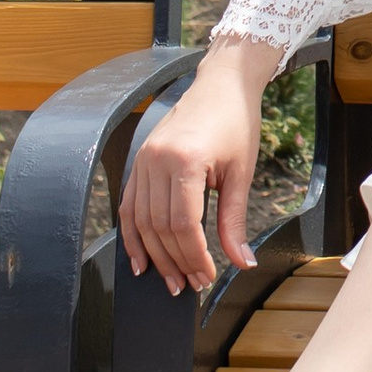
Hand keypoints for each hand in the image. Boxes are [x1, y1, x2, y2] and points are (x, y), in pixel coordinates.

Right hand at [120, 42, 273, 292]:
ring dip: (154, 255)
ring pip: (140, 221)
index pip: (182, 224)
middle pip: (158, 227)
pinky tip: (141, 259)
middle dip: (174, 261)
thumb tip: (242, 262)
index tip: (205, 277)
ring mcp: (142, 160)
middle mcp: (156, 161)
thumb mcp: (241, 172)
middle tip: (189, 285)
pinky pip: (129, 206)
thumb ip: (235, 220)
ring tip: (169, 280)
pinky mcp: (138, 161)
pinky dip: (133, 235)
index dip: (193, 256)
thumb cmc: (237, 124)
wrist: (221, 85)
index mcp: (185, 161)